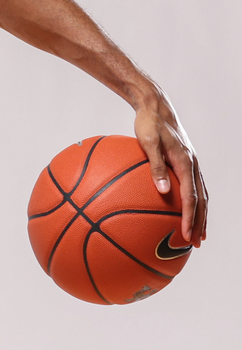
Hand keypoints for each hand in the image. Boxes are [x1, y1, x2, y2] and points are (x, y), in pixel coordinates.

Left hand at [134, 100, 207, 246]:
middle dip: (199, 223)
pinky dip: (194, 203)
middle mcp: (193, 164)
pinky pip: (194, 187)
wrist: (155, 106)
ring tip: (198, 234)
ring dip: (200, 216)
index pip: (191, 196)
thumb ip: (155, 166)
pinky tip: (185, 212)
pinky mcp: (185, 162)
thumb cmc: (148, 123)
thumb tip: (162, 190)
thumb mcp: (148, 143)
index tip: (185, 234)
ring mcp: (191, 163)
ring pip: (201, 195)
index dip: (189, 217)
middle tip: (195, 243)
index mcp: (185, 162)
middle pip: (201, 200)